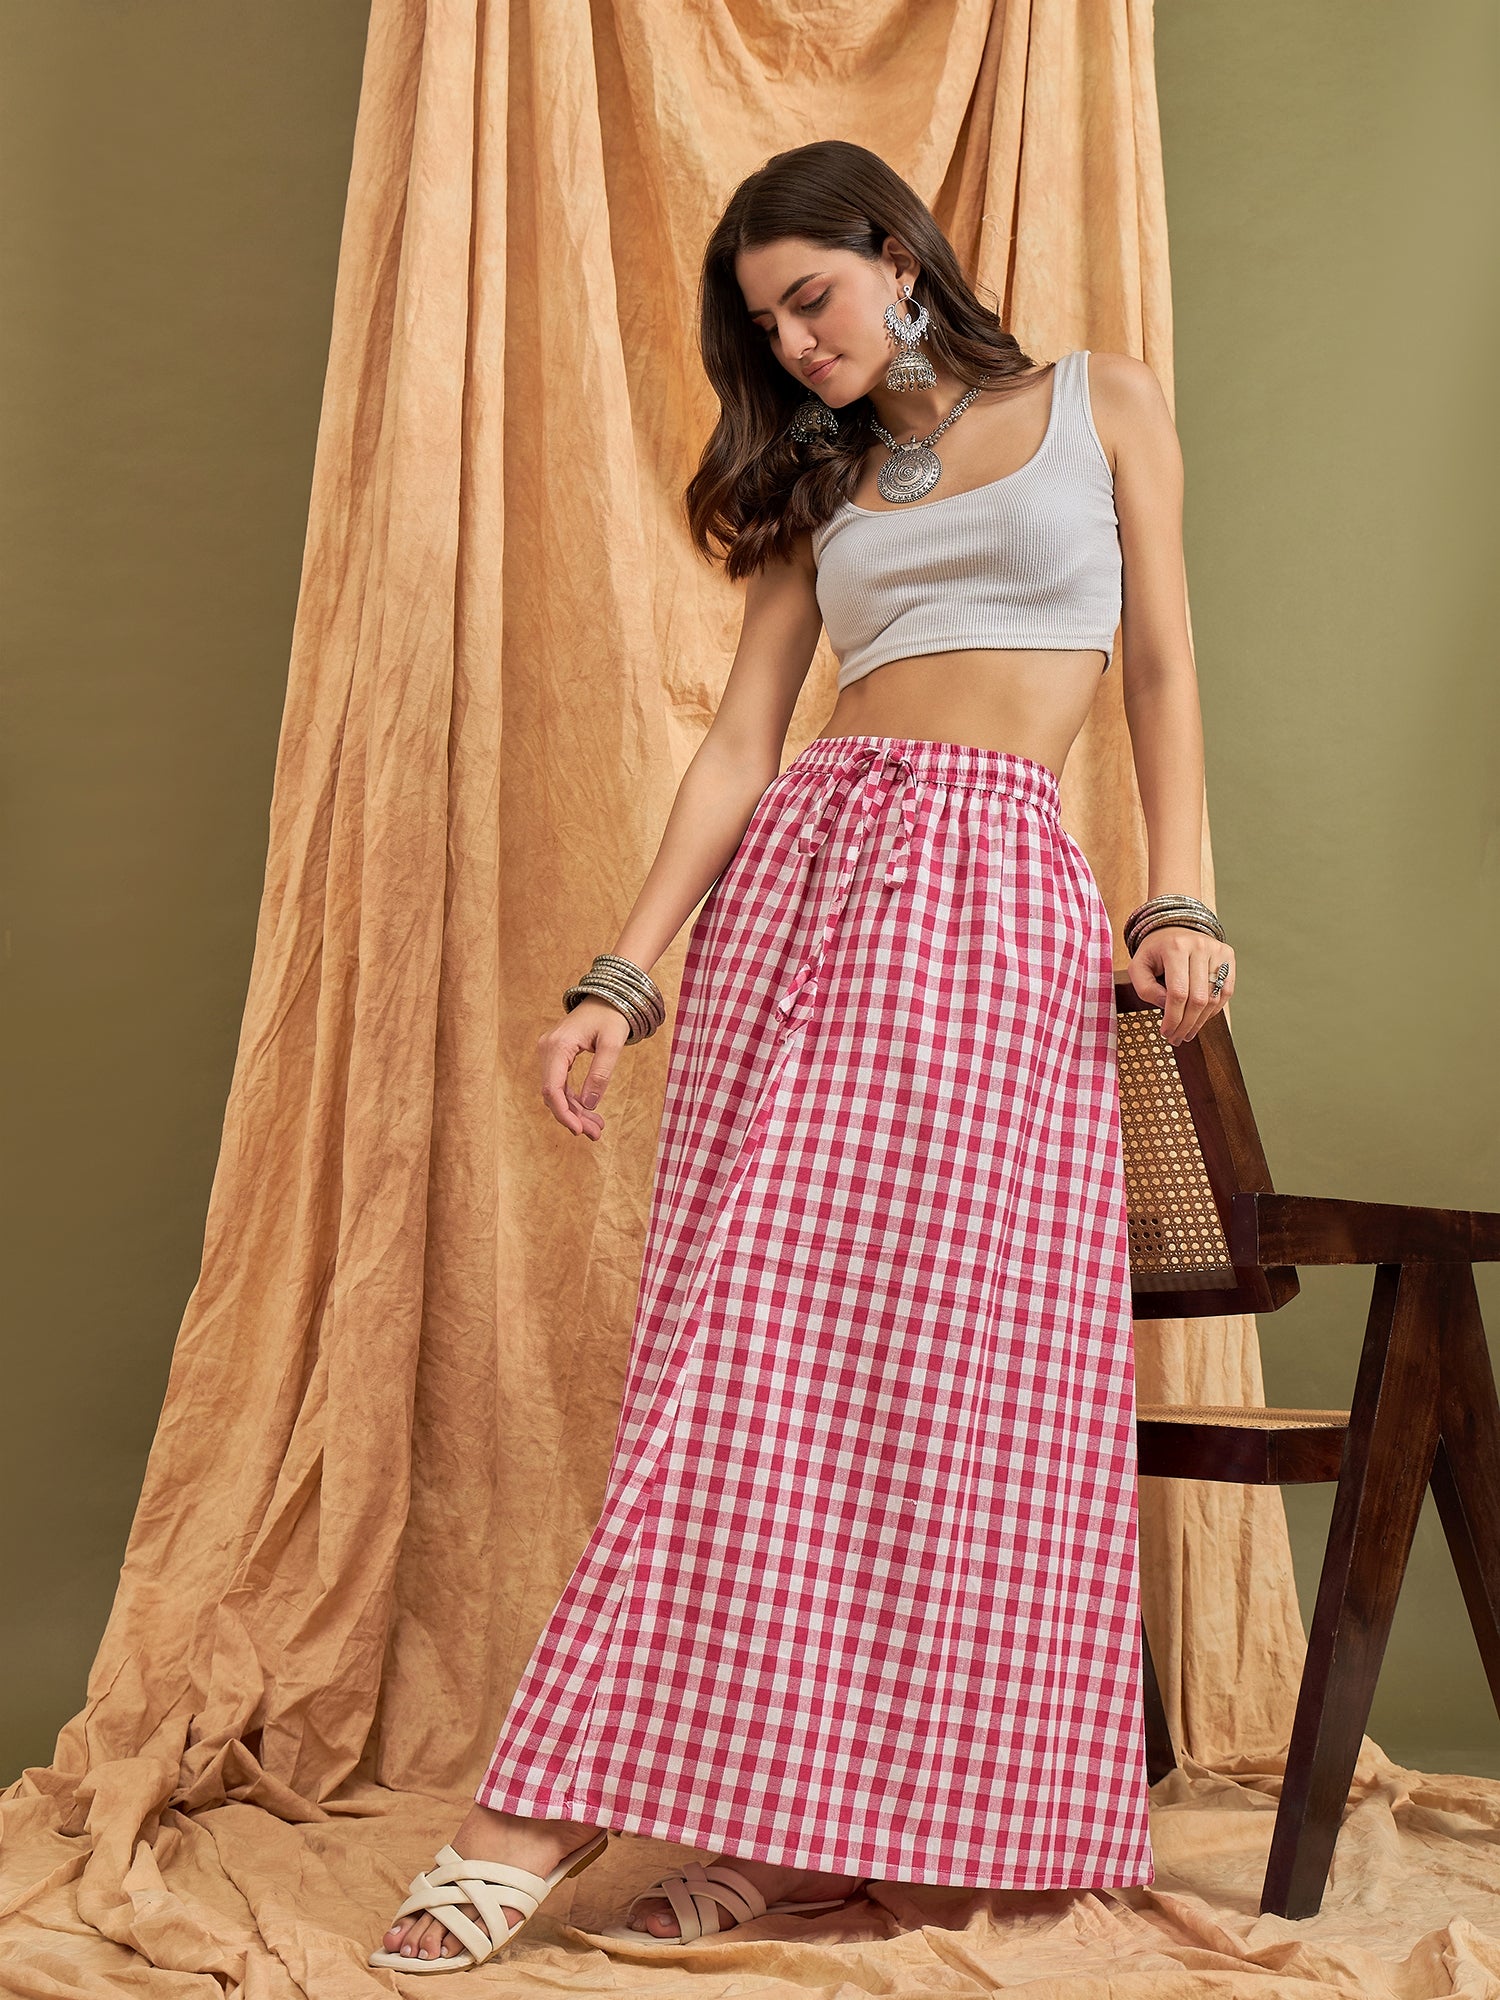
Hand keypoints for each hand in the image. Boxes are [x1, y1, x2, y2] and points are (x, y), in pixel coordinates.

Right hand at [537, 999, 630, 1139]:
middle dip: (573, 1117)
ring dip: (575, 1112)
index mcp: (558, 1046)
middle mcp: (547, 1049)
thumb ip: (601, 1074)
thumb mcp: (613, 1044)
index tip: (579, 1131)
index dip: (563, 1113)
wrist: (608, 996)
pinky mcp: (556, 1055)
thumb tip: (589, 1105)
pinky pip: (561, 1083)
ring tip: (597, 1129)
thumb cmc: (612, 1016)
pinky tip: (590, 1113)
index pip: (552, 1089)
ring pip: (557, 1091)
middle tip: (596, 1134)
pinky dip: (574, 1100)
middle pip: (553, 1094)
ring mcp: (549, 1052)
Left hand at [1128, 926, 1234, 1045]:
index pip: (1178, 992)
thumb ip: (1145, 989)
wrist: (1174, 928)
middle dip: (1186, 1024)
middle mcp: (1200, 946)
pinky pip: (1226, 992)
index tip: (1165, 1033)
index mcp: (1175, 947)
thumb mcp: (1138, 967)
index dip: (1173, 1018)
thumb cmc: (1154, 951)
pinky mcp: (1228, 956)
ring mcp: (1217, 950)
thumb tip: (1166, 1007)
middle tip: (1177, 1038)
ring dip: (1200, 1021)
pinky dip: (1213, 1010)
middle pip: (1198, 998)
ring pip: (1213, 998)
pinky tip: (1200, 1018)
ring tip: (1187, 1033)